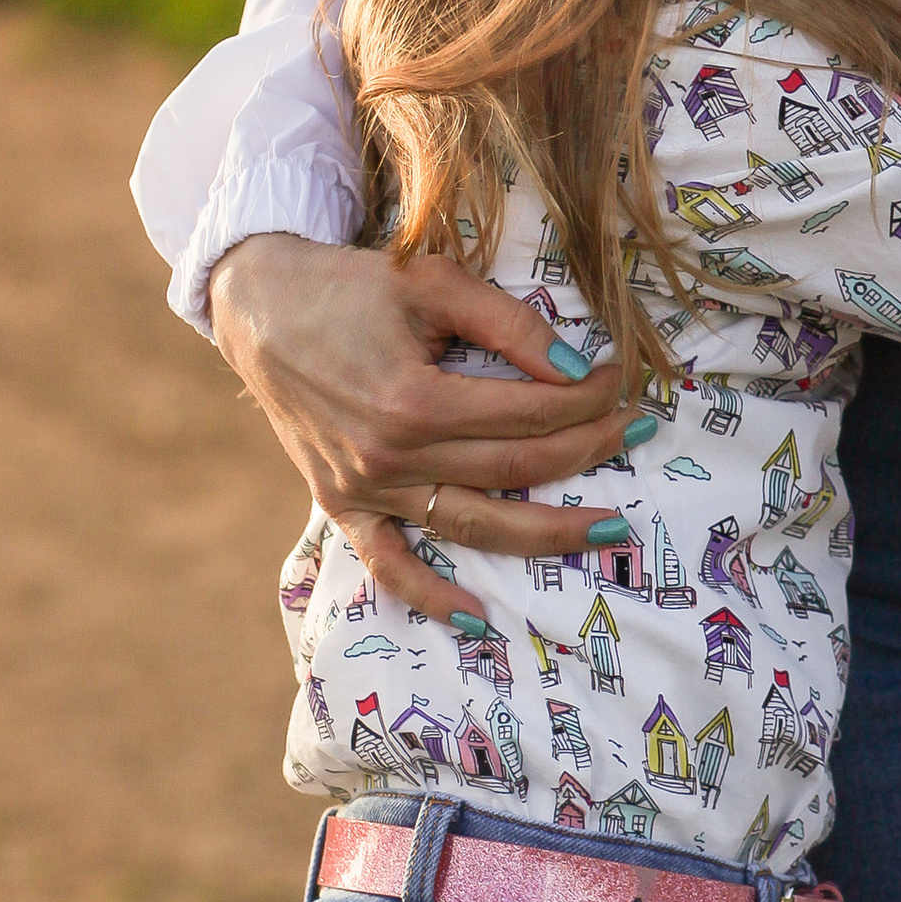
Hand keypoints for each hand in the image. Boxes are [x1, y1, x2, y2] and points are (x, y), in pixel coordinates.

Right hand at [208, 232, 636, 619]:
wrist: (260, 308)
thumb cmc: (352, 287)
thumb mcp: (433, 282)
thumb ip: (508, 325)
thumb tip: (575, 370)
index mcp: (415, 400)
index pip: (530, 411)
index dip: (589, 398)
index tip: (623, 382)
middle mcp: (391, 457)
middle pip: (515, 469)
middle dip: (589, 452)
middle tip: (639, 433)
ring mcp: (366, 490)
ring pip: (475, 525)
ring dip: (549, 532)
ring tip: (611, 530)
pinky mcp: (342, 506)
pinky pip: (390, 566)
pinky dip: (432, 597)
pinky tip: (481, 618)